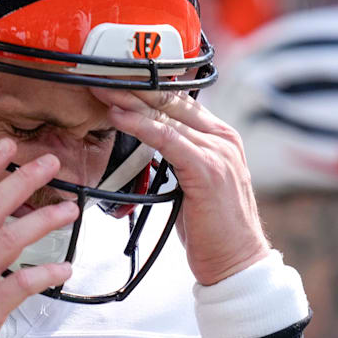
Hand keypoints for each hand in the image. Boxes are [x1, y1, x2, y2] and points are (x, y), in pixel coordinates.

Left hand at [90, 88, 269, 285]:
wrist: (236, 262)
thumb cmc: (211, 228)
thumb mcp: (194, 182)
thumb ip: (179, 156)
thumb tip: (150, 142)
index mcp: (220, 137)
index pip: (178, 101)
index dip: (145, 88)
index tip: (115, 79)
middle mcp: (223, 138)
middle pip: (171, 102)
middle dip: (133, 87)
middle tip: (101, 75)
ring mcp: (218, 152)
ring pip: (167, 117)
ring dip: (130, 101)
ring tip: (102, 90)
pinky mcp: (208, 169)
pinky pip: (168, 139)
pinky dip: (141, 126)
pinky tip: (119, 117)